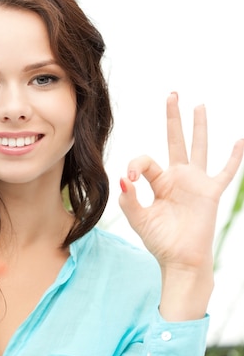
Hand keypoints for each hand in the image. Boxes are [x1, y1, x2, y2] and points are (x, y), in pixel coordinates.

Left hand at [119, 92, 243, 319]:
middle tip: (172, 95)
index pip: (146, 161)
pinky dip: (233, 157)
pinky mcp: (211, 193)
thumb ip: (129, 200)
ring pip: (199, 148)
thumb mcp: (139, 220)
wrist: (180, 260)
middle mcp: (177, 178)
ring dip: (199, 127)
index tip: (130, 178)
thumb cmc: (160, 241)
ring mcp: (196, 183)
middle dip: (173, 118)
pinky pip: (225, 172)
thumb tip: (123, 178)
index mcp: (158, 182)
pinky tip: (239, 140)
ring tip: (198, 105)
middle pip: (175, 141)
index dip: (136, 164)